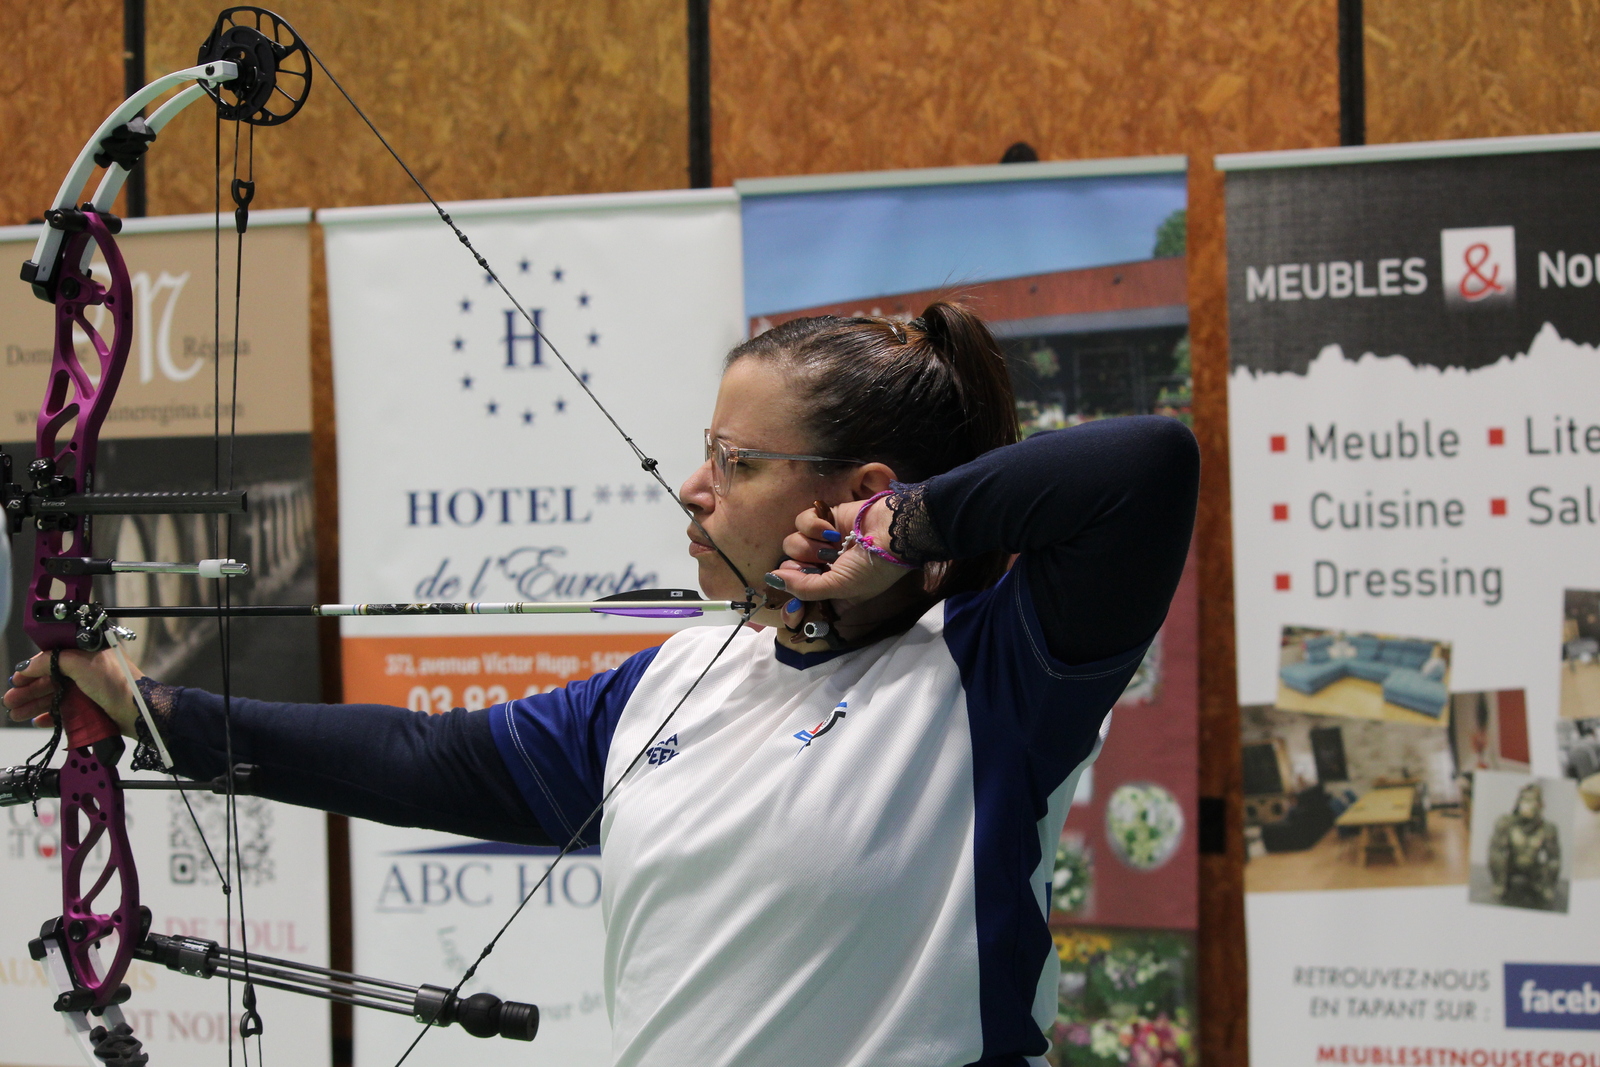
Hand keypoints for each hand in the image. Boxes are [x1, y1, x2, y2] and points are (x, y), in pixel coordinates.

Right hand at [5, 650, 142, 736]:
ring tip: (15, 712)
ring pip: (55, 694)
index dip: (34, 668)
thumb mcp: (82, 663)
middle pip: (51, 678)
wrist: (138, 712)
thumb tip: (29, 664)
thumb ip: (53, 660)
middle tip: (10, 700)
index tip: (17, 678)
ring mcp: (90, 688)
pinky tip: (38, 720)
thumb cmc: (118, 684)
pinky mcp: (92, 706)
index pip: (54, 657)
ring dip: (34, 703)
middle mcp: (89, 668)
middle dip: (28, 689)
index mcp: (88, 652)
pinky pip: (65, 709)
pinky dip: (50, 715)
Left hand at [770, 497, 909, 611]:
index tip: (790, 612)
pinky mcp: (823, 519)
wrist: (894, 531)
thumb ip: (804, 589)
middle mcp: (823, 568)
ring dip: (810, 547)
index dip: (790, 607)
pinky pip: (801, 521)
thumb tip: (772, 579)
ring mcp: (821, 543)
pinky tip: (831, 531)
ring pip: (791, 545)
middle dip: (800, 570)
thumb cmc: (872, 568)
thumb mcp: (840, 588)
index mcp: (830, 591)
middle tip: (818, 566)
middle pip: (788, 571)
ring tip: (832, 547)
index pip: (799, 602)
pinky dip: (814, 526)